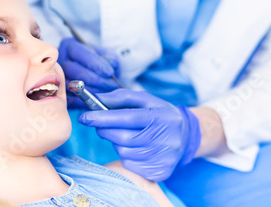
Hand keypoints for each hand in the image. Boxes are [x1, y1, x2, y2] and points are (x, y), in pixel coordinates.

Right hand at [57, 38, 119, 107]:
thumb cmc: (101, 65)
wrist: (96, 78)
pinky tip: (97, 100)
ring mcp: (57, 78)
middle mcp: (60, 61)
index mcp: (70, 46)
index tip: (110, 72)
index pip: (79, 52)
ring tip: (108, 93)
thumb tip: (112, 64)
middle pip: (73, 69)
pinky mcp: (59, 94)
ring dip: (92, 91)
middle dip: (95, 79)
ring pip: (71, 84)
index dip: (94, 63)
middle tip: (112, 85)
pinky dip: (84, 100)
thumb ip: (110, 57)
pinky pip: (69, 99)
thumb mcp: (106, 56)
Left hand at [78, 89, 200, 181]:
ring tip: (127, 135)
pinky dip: (126, 155)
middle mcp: (164, 139)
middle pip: (122, 137)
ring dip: (117, 143)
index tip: (85, 117)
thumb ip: (121, 97)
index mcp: (160, 117)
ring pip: (124, 152)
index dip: (103, 118)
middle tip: (100, 125)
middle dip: (105, 130)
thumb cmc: (159, 114)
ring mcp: (162, 158)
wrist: (185, 136)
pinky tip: (135, 148)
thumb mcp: (145, 100)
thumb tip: (96, 98)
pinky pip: (130, 165)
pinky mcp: (159, 172)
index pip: (126, 118)